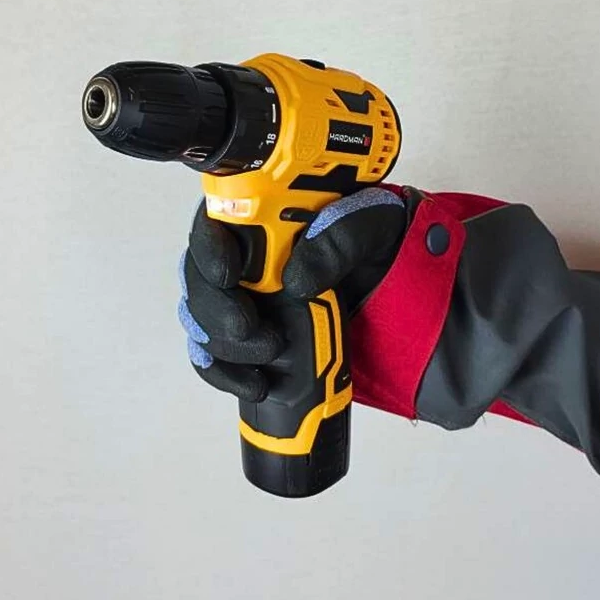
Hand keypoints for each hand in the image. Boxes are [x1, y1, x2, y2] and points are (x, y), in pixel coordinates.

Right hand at [178, 187, 410, 401]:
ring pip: (200, 317)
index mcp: (268, 216)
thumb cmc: (382, 246)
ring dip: (222, 343)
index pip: (215, 219)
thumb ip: (342, 235)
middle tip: (248, 326)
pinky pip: (213, 355)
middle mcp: (247, 255)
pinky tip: (252, 384)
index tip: (228, 274)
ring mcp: (245, 298)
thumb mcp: (376, 226)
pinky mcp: (249, 335)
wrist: (400, 291)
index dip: (208, 246)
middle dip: (215, 306)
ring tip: (266, 358)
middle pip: (198, 275)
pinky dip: (222, 372)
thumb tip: (297, 277)